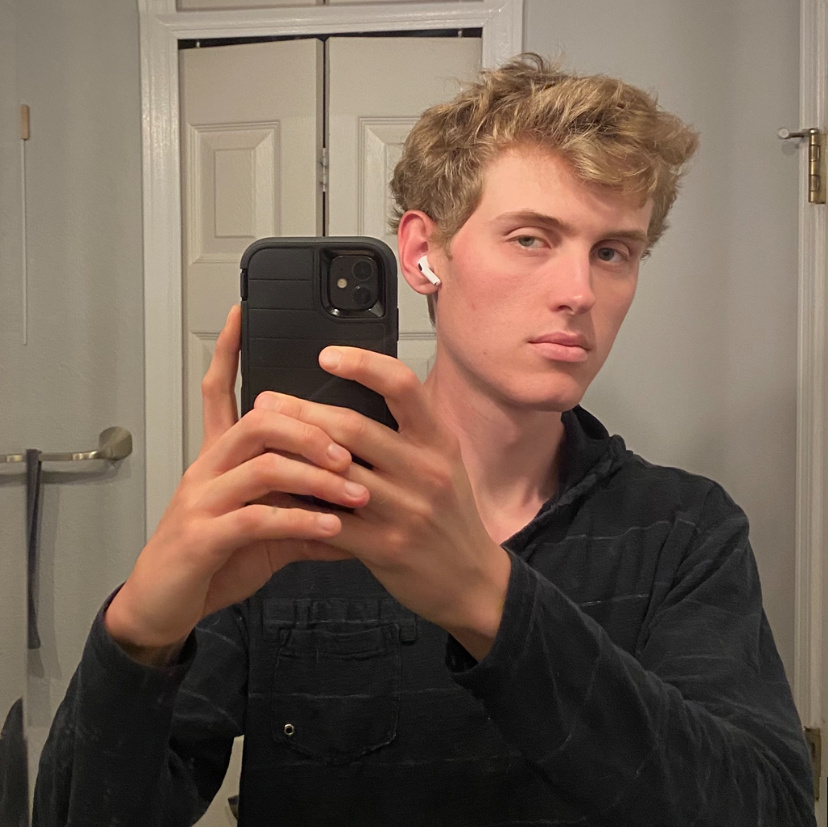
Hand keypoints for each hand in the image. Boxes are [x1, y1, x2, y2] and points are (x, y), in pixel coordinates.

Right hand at [105, 308, 367, 662]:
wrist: (166, 604)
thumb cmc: (217, 556)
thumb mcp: (268, 527)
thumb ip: (308, 508)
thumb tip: (360, 503)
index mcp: (221, 457)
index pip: (219, 390)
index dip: (228, 352)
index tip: (243, 314)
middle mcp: (209, 468)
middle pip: (259, 421)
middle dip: (312, 428)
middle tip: (351, 451)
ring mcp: (202, 500)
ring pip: (262, 465)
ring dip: (316, 475)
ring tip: (356, 491)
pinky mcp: (203, 537)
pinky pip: (257, 518)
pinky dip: (300, 519)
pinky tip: (332, 528)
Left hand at [255, 347, 511, 659]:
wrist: (472, 580)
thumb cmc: (450, 516)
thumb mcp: (445, 463)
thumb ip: (409, 433)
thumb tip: (360, 394)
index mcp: (439, 442)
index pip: (403, 386)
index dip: (363, 364)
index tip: (326, 355)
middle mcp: (425, 471)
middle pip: (354, 427)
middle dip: (302, 410)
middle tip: (265, 400)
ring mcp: (406, 511)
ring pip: (336, 472)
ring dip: (292, 454)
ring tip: (261, 441)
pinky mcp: (385, 547)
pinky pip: (331, 520)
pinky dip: (300, 505)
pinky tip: (276, 494)